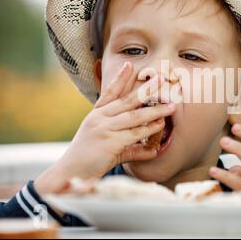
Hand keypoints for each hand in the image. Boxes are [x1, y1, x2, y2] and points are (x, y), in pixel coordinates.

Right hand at [35, 62, 175, 193]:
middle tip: (162, 79)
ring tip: (171, 106)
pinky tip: (159, 125)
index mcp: (96, 115)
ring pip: (134, 117)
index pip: (110, 92)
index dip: (120, 79)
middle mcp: (99, 118)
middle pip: (127, 100)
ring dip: (155, 111)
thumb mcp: (107, 146)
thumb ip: (130, 146)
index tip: (130, 65)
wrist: (69, 174)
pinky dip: (148, 130)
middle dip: (146, 89)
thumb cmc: (86, 160)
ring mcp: (103, 129)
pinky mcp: (109, 143)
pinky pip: (134, 134)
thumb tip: (152, 149)